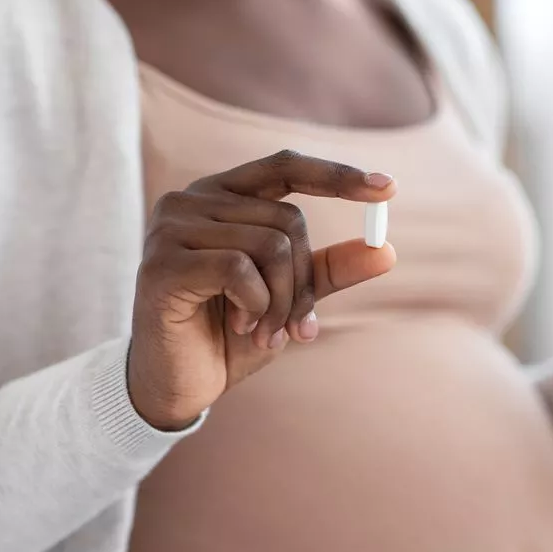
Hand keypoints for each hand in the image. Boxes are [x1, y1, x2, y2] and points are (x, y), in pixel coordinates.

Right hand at [128, 150, 396, 430]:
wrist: (179, 384)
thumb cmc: (231, 334)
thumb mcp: (290, 298)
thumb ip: (330, 271)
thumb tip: (387, 250)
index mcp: (222, 197)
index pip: (286, 167)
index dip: (337, 175)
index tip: (389, 188)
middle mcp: (191, 200)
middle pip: (289, 220)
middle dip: (304, 282)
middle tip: (295, 326)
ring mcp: (171, 228)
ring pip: (271, 246)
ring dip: (282, 301)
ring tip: (266, 332)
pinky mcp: (162, 263)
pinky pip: (240, 270)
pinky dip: (257, 305)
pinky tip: (241, 326)